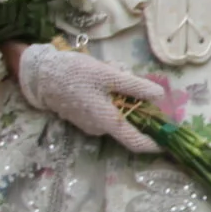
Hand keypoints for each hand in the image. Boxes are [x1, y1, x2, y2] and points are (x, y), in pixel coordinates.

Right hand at [15, 43, 163, 152]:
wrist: (40, 74)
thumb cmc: (74, 74)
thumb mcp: (108, 75)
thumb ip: (135, 87)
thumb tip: (159, 96)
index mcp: (107, 122)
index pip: (136, 142)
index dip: (155, 143)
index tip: (170, 138)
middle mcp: (99, 128)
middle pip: (129, 119)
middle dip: (135, 98)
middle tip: (125, 73)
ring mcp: (90, 123)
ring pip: (117, 109)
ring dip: (121, 91)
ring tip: (109, 68)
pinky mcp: (83, 115)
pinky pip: (105, 107)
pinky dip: (109, 92)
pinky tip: (100, 74)